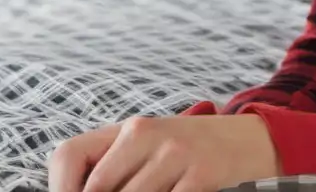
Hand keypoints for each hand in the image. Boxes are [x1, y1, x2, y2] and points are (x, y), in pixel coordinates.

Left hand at [47, 114, 279, 191]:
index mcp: (130, 130)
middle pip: (96, 190)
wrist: (255, 141)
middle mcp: (148, 135)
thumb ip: (115, 169)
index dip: (59, 190)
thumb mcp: (153, 149)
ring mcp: (177, 154)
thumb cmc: (193, 153)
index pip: (68, 156)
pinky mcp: (202, 175)